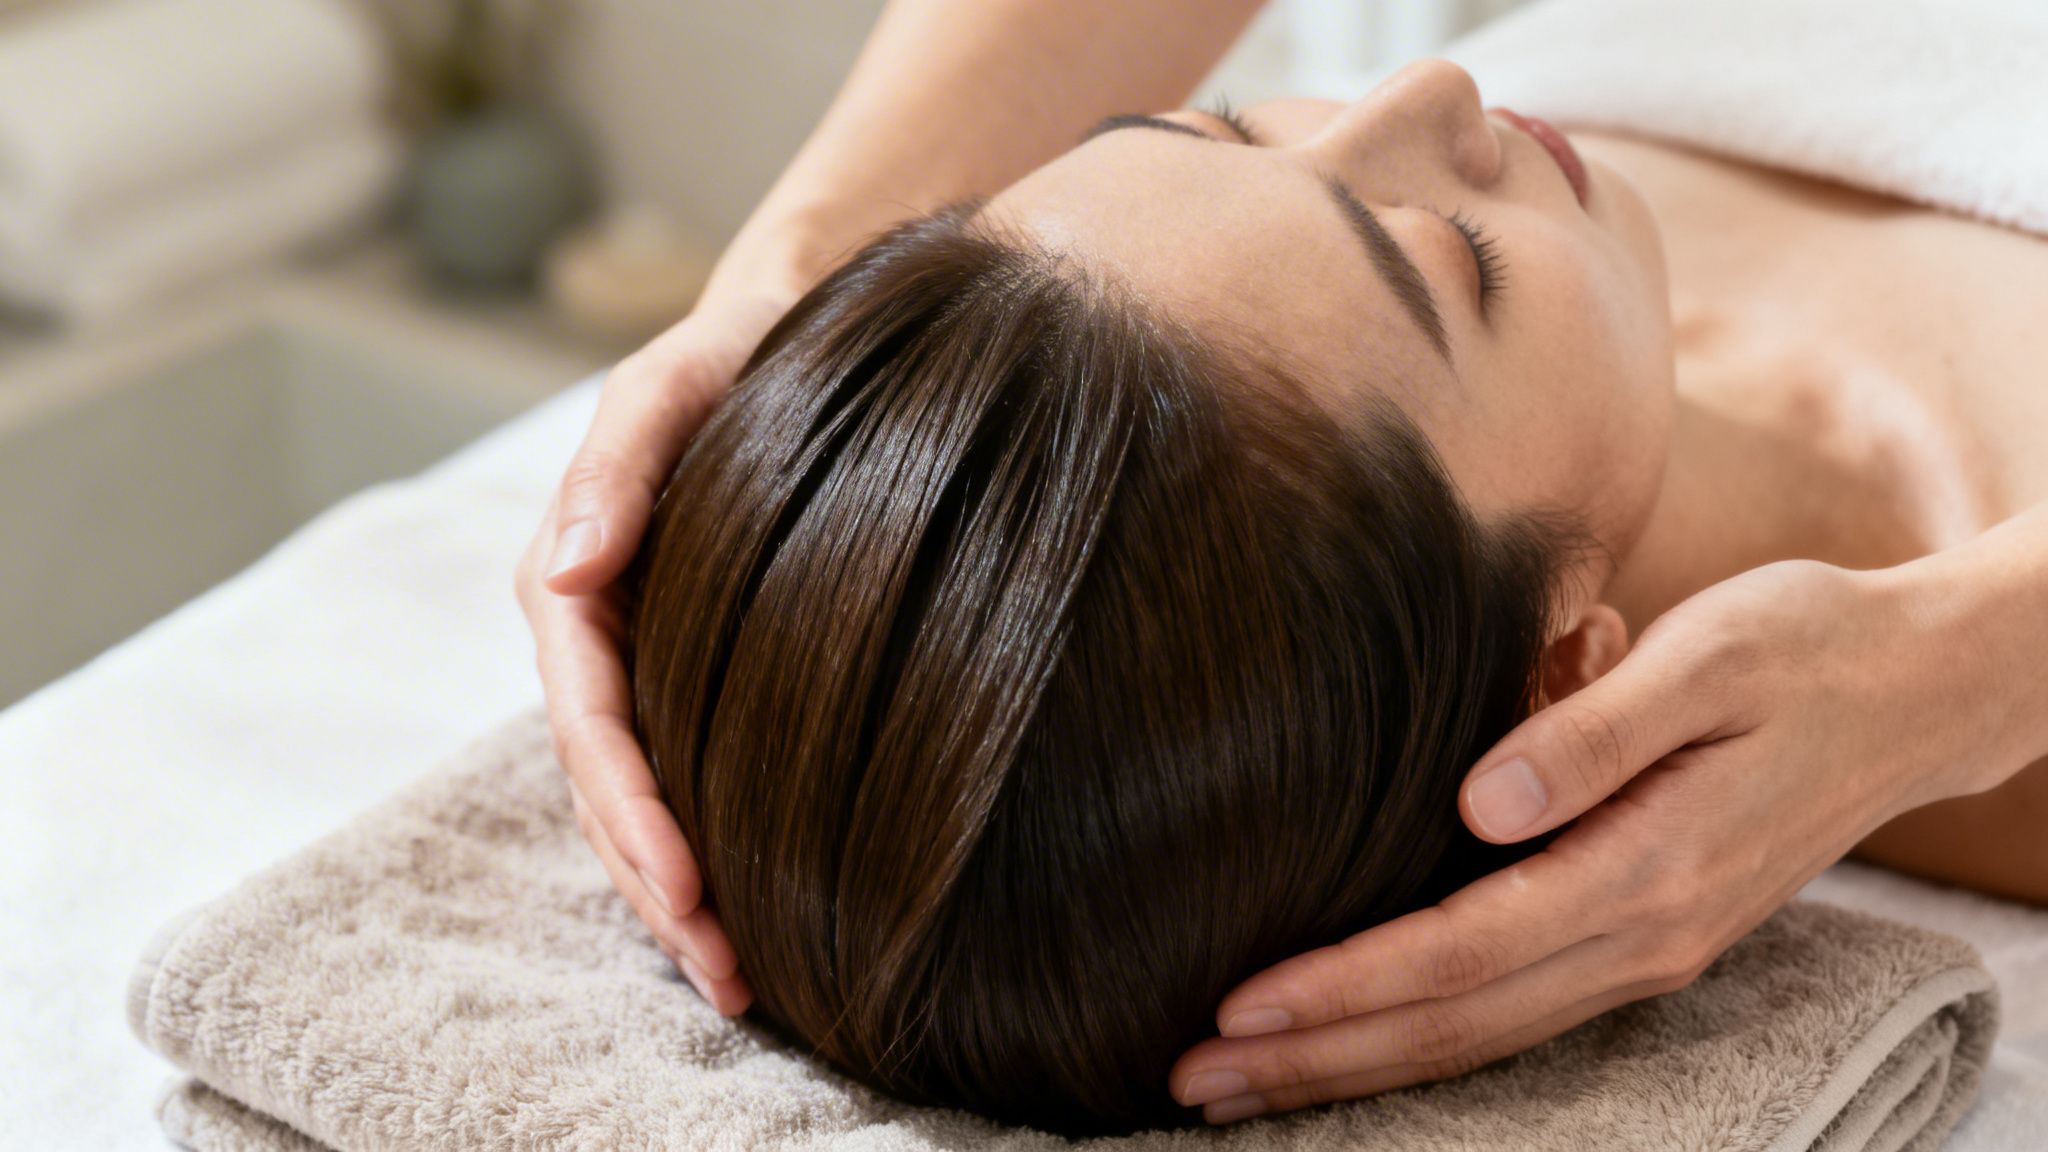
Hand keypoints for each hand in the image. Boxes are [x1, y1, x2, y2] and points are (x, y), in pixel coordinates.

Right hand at [515, 290, 795, 1013]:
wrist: (793, 330)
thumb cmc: (732, 355)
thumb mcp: (667, 389)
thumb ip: (615, 470)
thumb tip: (560, 570)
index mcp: (574, 583)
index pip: (591, 724)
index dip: (633, 814)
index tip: (690, 891)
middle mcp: (598, 636)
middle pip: (609, 787)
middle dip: (657, 886)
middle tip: (728, 971)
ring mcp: (645, 661)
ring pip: (641, 799)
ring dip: (676, 892)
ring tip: (740, 975)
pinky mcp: (694, 673)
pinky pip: (684, 775)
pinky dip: (709, 845)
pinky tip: (753, 905)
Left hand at [1168, 559, 1979, 1123]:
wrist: (1918, 687)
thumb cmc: (1805, 648)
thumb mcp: (1711, 657)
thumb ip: (1594, 731)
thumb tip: (1480, 799)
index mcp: (1647, 869)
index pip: (1461, 949)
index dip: (1344, 986)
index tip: (1239, 1009)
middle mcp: (1643, 934)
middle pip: (1454, 1023)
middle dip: (1318, 1059)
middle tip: (1193, 1081)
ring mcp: (1648, 948)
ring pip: (1480, 1036)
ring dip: (1359, 1065)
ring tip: (1248, 1083)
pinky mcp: (1646, 933)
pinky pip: (1515, 1013)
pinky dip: (1427, 1040)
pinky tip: (1362, 1040)